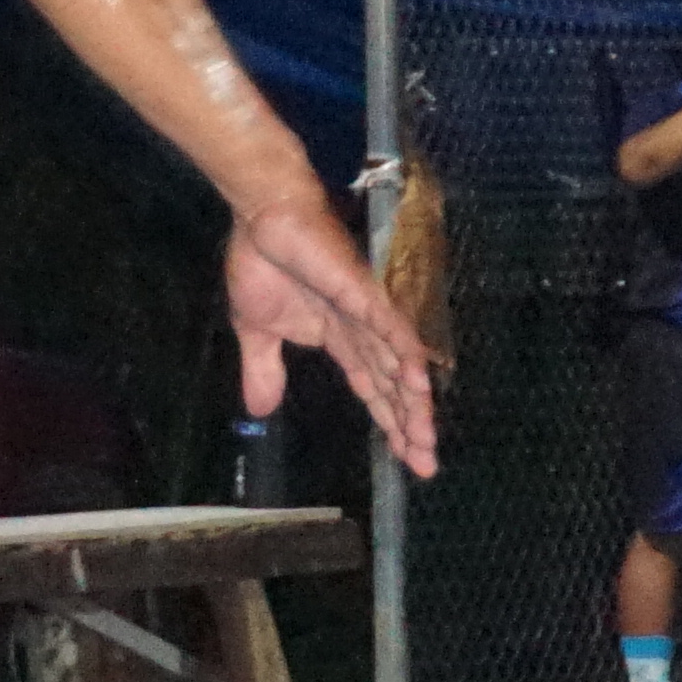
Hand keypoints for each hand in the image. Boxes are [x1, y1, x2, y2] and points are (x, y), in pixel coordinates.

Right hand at [228, 190, 437, 476]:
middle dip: (409, 426)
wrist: (261, 217)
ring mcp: (365, 312)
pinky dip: (406, 356)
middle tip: (426, 464)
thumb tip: (259, 411)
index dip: (389, 421)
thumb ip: (264, 370)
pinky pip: (390, 328)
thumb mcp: (255, 332)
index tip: (405, 457)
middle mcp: (360, 330)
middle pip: (392, 386)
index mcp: (338, 339)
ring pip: (397, 364)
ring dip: (413, 402)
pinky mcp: (363, 292)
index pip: (372, 388)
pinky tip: (419, 384)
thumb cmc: (260, 263)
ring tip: (426, 439)